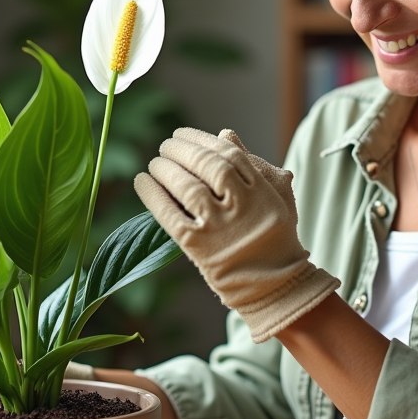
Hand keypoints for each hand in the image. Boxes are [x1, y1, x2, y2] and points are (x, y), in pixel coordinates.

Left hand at [134, 127, 339, 342]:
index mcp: (261, 191)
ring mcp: (219, 227)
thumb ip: (249, 165)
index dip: (201, 139)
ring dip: (166, 169)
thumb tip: (223, 133)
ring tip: (155, 162)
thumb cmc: (273, 237)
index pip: (227, 154)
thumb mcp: (275, 197)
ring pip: (187, 187)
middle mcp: (241, 206)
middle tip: (166, 145)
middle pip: (206, 166)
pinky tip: (142, 181)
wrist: (275, 285)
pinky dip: (152, 195)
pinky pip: (169, 216)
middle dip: (182, 150)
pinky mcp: (198, 247)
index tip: (183, 134)